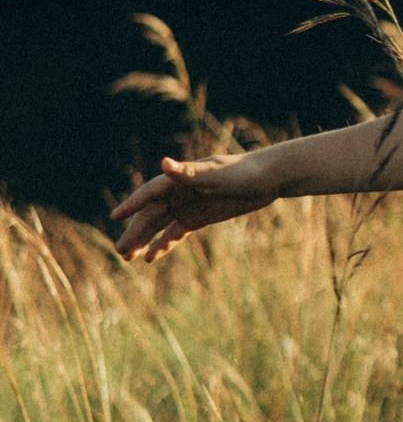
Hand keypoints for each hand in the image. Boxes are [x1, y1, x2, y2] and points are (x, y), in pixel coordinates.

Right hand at [111, 149, 274, 264]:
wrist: (266, 179)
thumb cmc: (242, 172)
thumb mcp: (216, 175)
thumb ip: (189, 173)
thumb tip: (165, 164)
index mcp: (179, 180)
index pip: (149, 193)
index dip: (132, 205)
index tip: (116, 217)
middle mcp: (178, 193)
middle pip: (150, 214)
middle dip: (134, 232)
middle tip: (119, 250)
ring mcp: (187, 206)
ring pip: (158, 226)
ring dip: (143, 240)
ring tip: (127, 257)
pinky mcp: (198, 218)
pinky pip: (174, 233)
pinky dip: (163, 244)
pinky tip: (150, 257)